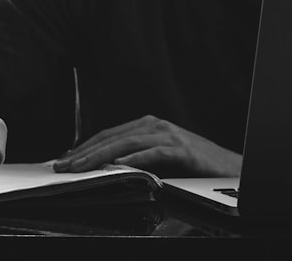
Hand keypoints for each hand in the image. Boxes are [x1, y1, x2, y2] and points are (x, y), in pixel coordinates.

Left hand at [52, 115, 241, 176]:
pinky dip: (133, 159)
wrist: (229, 167)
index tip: (65, 159)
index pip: (110, 134)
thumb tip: (105, 167)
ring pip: (126, 143)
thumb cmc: (194, 166)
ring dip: (99, 156)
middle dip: (84, 152)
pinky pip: (152, 154)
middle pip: (113, 137)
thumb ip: (136, 158)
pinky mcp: (180, 149)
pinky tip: (117, 165)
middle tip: (62, 165)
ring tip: (79, 167)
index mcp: (150, 126)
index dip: (85, 146)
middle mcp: (156, 125)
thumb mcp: (159, 159)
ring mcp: (168, 135)